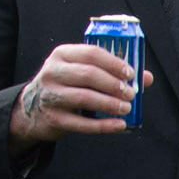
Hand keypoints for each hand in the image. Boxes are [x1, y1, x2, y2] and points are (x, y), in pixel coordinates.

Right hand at [10, 42, 145, 144]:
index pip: (91, 53)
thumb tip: (146, 78)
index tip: (130, 74)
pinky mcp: (53, 119)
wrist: (31, 109)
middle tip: (130, 94)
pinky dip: (103, 125)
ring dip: (109, 104)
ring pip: (84, 98)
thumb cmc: (65, 86)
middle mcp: (53, 72)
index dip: (113, 63)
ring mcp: (51, 96)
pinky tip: (119, 125)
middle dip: (113, 84)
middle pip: (88, 74)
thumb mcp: (80, 72)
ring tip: (126, 108)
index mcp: (62, 55)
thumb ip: (111, 72)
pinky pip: (82, 123)